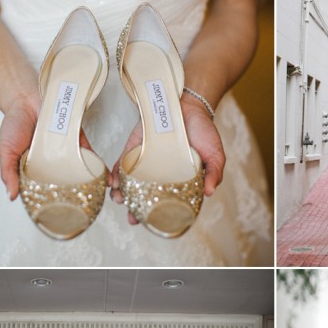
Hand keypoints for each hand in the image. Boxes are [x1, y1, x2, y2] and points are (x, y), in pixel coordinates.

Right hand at [0, 91, 104, 200]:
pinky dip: (97, 163)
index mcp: (37, 170)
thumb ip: (8, 173)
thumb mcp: (5, 151)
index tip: (66, 213)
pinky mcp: (77, 140)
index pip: (48, 190)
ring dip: (94, 181)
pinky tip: (104, 175)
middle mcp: (54, 164)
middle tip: (89, 207)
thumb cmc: (13, 125)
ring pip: (82, 170)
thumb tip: (11, 196)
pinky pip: (90, 153)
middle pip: (69, 183)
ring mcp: (67, 152)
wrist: (25, 98)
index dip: (57, 201)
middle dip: (80, 194)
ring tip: (104, 193)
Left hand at [110, 101, 225, 222]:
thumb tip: (210, 193)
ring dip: (122, 194)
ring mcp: (145, 162)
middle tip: (132, 218)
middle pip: (145, 196)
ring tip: (120, 200)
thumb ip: (214, 173)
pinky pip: (121, 164)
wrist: (188, 104)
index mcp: (178, 180)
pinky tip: (113, 182)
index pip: (166, 201)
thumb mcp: (215, 154)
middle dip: (136, 209)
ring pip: (130, 184)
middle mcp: (160, 174)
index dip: (159, 214)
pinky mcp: (133, 149)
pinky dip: (115, 174)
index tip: (152, 223)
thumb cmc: (204, 131)